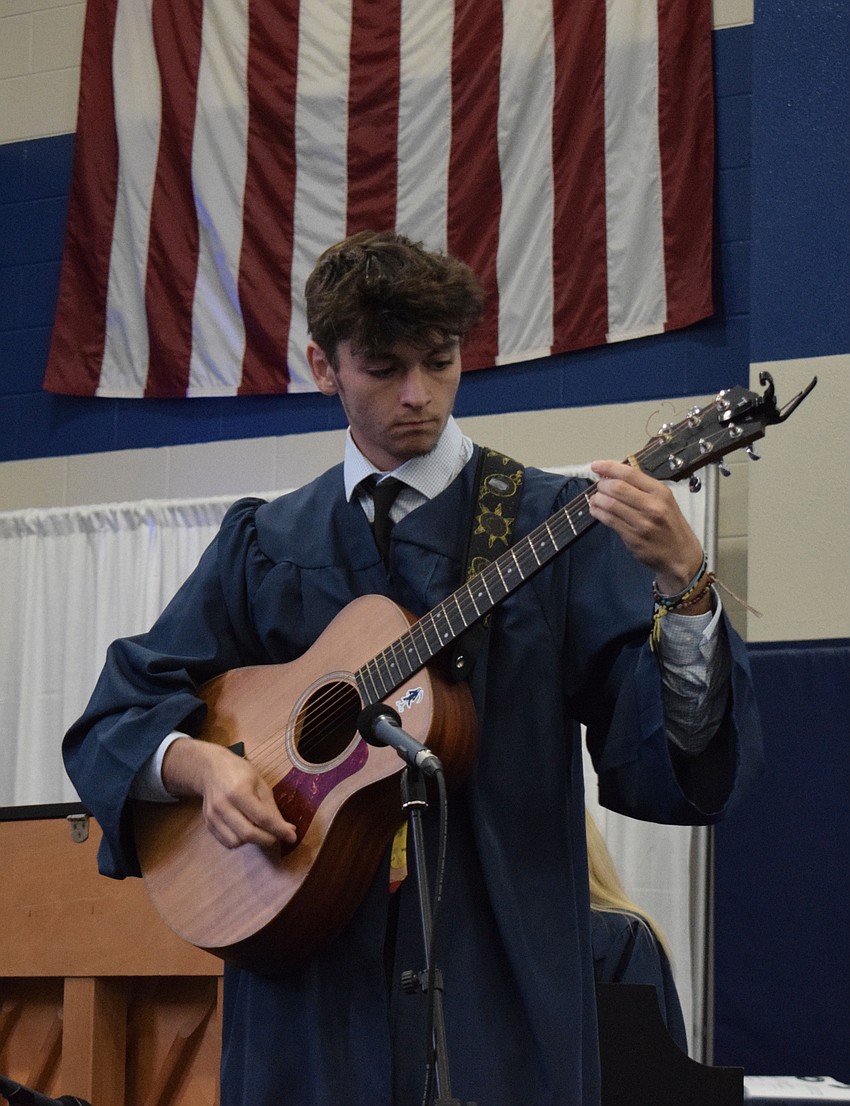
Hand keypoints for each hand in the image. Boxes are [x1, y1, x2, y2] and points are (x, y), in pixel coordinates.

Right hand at [161, 737, 297, 849]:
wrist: (210, 769)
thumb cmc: (239, 773)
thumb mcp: (260, 784)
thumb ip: (272, 809)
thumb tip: (288, 830)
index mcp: (239, 792)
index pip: (262, 818)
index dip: (279, 830)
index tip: (292, 837)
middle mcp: (223, 806)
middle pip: (248, 834)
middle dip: (267, 840)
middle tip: (278, 838)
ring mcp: (213, 816)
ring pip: (236, 842)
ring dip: (253, 841)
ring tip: (261, 831)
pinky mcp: (208, 823)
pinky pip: (226, 842)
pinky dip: (240, 841)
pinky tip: (247, 831)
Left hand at [588, 459, 705, 596]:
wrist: (681, 555)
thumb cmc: (671, 526)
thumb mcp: (665, 501)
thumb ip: (642, 488)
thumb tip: (614, 476)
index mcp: (660, 492)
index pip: (630, 473)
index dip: (609, 467)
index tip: (596, 465)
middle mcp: (652, 506)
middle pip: (617, 487)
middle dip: (602, 485)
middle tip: (598, 486)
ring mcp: (642, 523)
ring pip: (610, 504)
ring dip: (597, 499)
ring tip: (595, 498)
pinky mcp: (633, 538)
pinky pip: (609, 521)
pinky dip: (598, 513)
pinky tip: (596, 510)